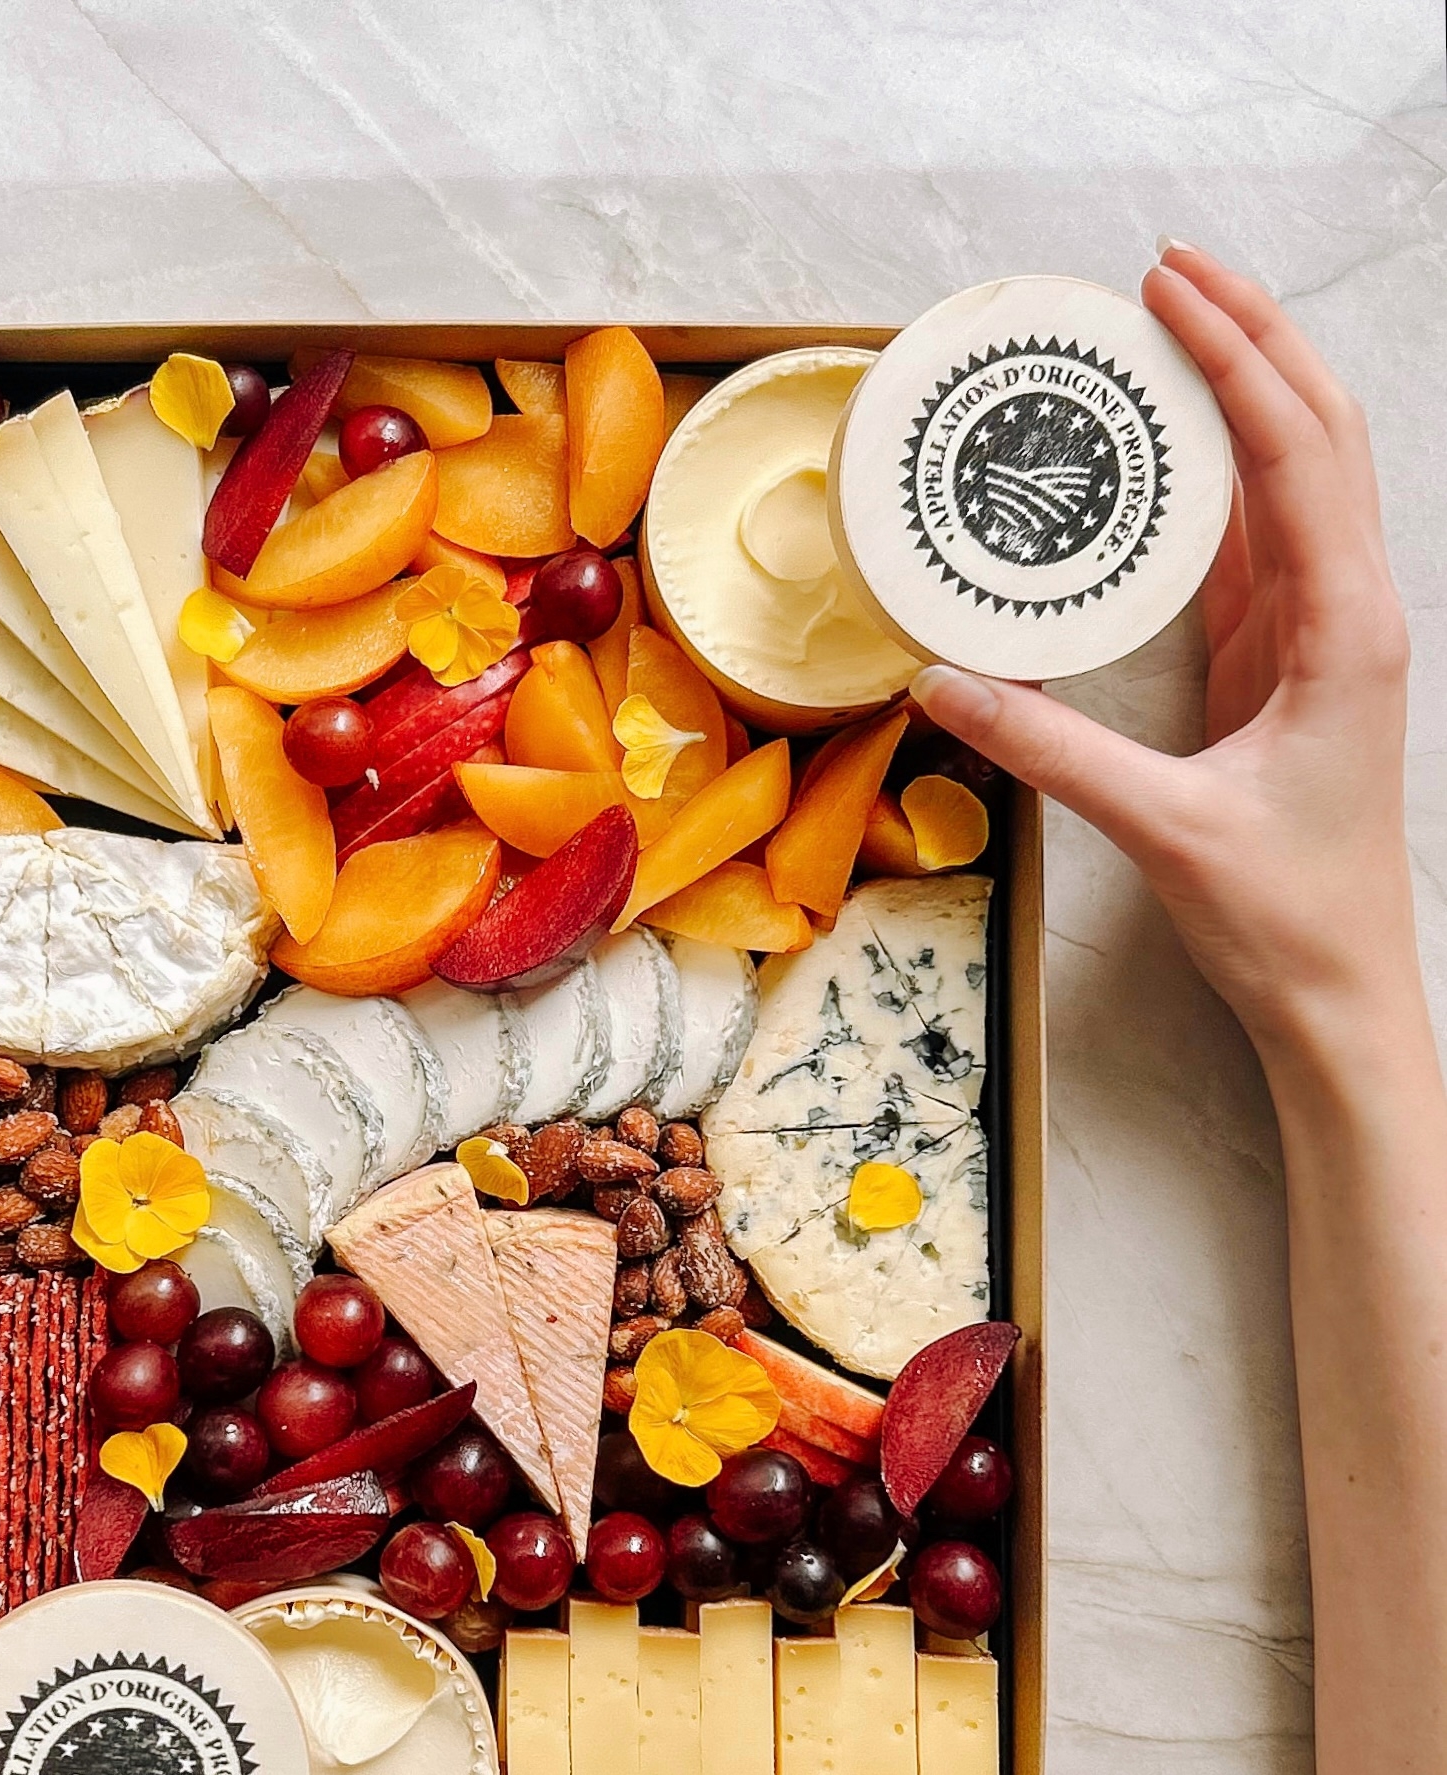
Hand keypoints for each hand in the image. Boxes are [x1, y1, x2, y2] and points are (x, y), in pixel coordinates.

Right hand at [910, 242, 1413, 1064]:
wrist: (1339, 987)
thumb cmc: (1286, 913)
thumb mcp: (1162, 826)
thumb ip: (1048, 750)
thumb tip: (940, 683)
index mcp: (1346, 631)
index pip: (1299, 455)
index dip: (1237, 359)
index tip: (1170, 291)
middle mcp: (1348, 612)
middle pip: (1320, 432)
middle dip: (1253, 337)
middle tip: (1168, 272)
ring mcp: (1320, 633)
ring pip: (1299, 475)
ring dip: (1244, 393)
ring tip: (1167, 332)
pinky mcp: (1284, 662)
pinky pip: (1260, 539)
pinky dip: (1220, 475)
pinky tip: (1165, 454)